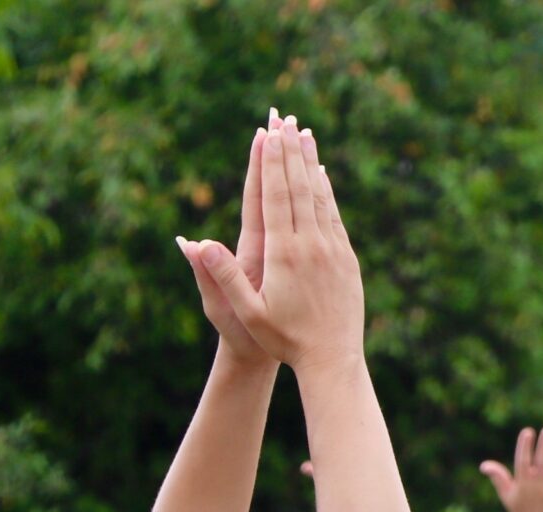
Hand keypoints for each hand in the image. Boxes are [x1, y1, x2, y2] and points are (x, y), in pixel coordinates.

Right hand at [184, 113, 363, 374]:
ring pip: (320, 198)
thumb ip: (222, 276)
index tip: (267, 135)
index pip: (275, 198)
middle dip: (290, 152)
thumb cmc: (284, 340)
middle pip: (298, 188)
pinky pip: (334, 218)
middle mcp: (311, 246)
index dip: (271, 164)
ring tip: (305, 134)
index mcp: (283, 254)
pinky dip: (327, 193)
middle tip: (284, 119)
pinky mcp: (347, 260)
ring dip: (310, 164)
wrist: (333, 361)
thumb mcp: (246, 312)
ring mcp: (333, 251)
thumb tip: (195, 243)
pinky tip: (322, 177)